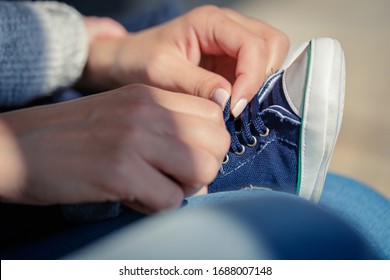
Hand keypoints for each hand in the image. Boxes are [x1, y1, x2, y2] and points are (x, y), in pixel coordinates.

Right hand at [0, 85, 229, 212]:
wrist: (19, 146)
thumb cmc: (76, 134)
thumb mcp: (126, 113)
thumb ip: (167, 127)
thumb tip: (204, 161)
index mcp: (152, 95)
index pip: (214, 115)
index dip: (209, 141)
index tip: (188, 155)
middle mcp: (149, 112)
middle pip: (216, 143)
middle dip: (204, 167)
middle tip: (176, 176)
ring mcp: (135, 140)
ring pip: (202, 171)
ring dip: (184, 187)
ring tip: (155, 186)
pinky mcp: (119, 172)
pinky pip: (170, 200)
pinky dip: (156, 206)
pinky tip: (133, 196)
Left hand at [80, 6, 289, 116]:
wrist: (129, 60)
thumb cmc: (140, 60)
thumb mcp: (163, 72)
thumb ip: (196, 84)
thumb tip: (229, 100)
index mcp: (210, 22)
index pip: (252, 44)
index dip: (252, 77)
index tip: (236, 107)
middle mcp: (228, 26)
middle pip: (272, 43)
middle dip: (264, 75)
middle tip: (241, 104)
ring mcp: (232, 43)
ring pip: (270, 55)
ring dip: (262, 81)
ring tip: (238, 103)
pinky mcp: (230, 60)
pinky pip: (256, 70)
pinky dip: (253, 88)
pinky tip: (235, 102)